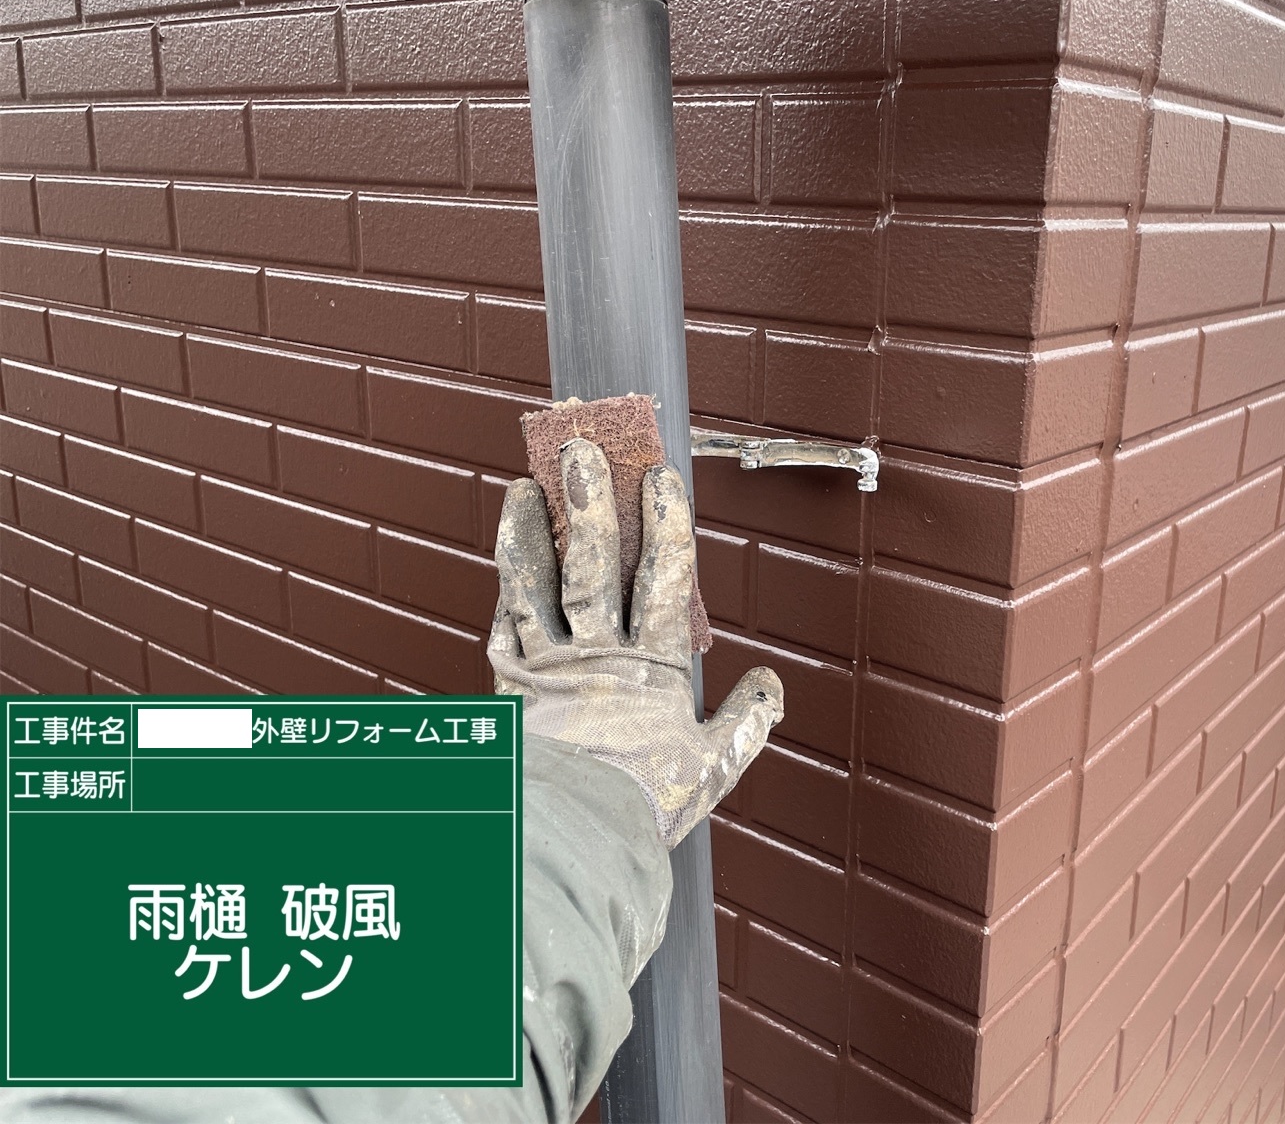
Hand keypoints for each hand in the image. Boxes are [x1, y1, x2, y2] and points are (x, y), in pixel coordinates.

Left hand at [488, 437, 782, 846]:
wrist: (571, 844)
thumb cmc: (643, 807)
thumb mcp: (711, 767)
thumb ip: (744, 722)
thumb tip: (769, 685)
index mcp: (652, 667)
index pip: (662, 578)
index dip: (664, 522)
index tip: (662, 475)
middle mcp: (595, 657)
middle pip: (590, 566)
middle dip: (588, 504)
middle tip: (581, 451)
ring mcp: (546, 667)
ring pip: (534, 587)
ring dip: (528, 532)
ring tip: (522, 485)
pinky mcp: (508, 686)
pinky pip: (504, 626)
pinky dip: (505, 591)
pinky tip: (508, 563)